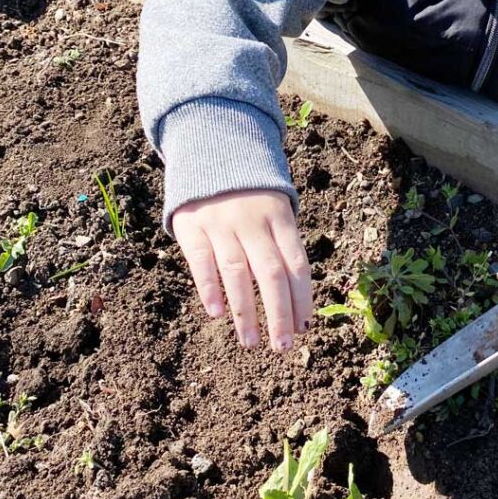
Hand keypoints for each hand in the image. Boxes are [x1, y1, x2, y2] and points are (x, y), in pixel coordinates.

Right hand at [172, 189, 312, 350]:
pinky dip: (209, 287)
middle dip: (279, 313)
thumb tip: (296, 300)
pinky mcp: (192, 226)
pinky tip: (217, 313)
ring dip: (246, 310)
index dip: (302, 298)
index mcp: (280, 217)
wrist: (213, 151)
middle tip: (282, 347)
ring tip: (251, 342)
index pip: (296, 263)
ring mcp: (222, 223)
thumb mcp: (276, 209)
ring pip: (237, 271)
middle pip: (271, 273)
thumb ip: (283, 245)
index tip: (305, 329)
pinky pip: (201, 260)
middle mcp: (253, 221)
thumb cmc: (252, 195)